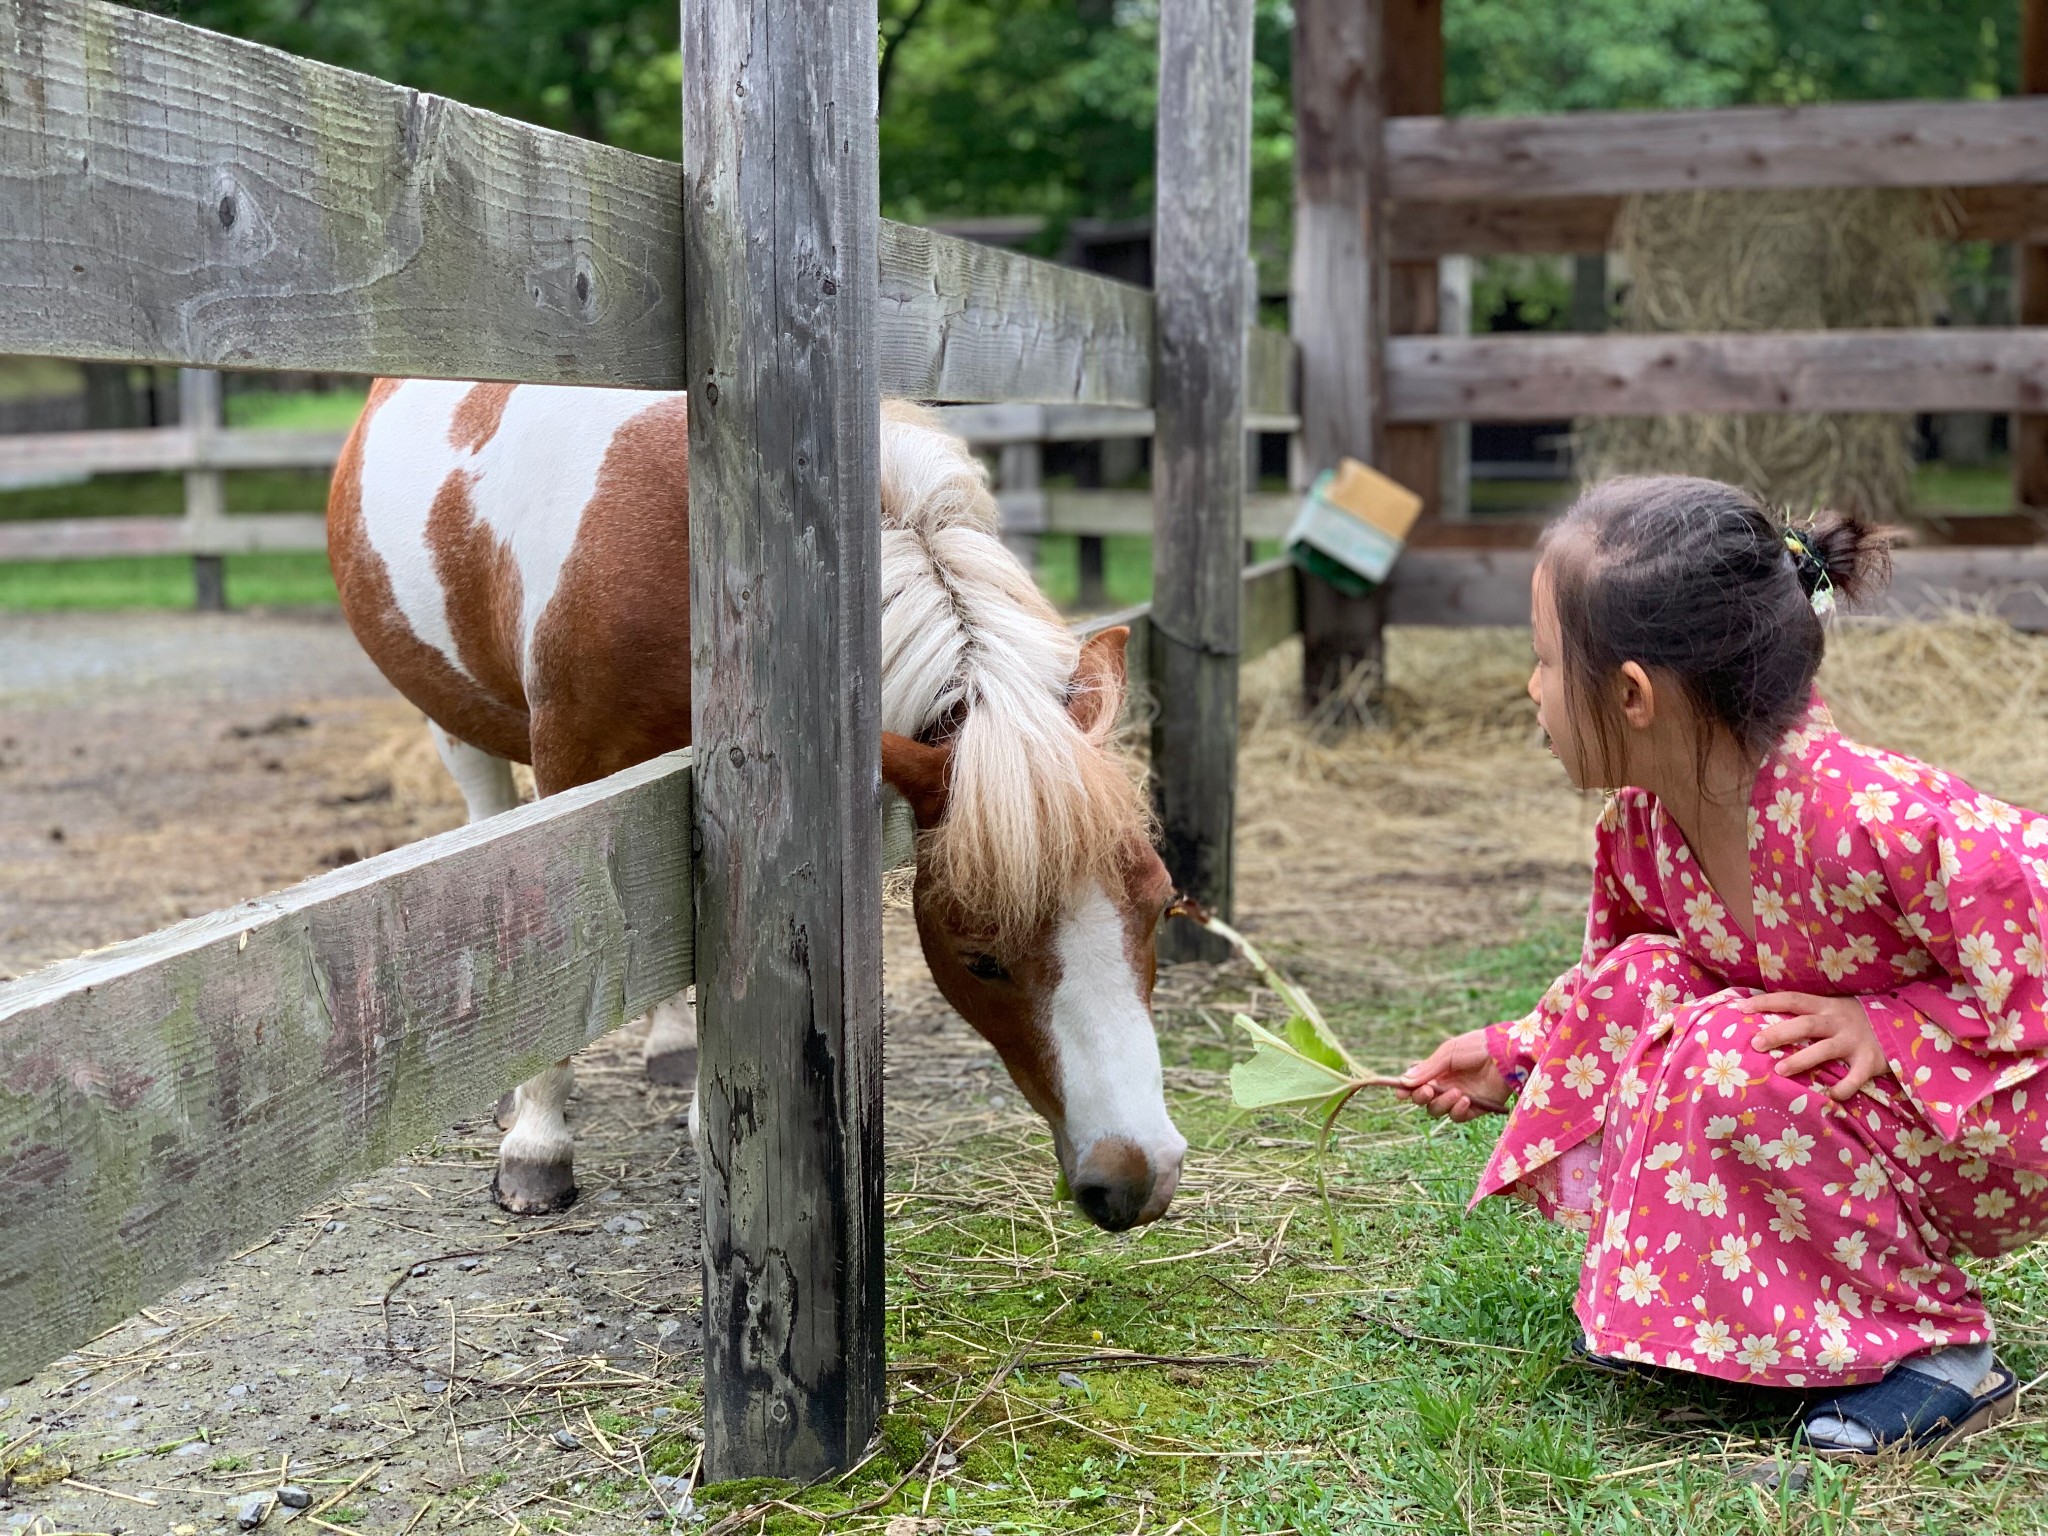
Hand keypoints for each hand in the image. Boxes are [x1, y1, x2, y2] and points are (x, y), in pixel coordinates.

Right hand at [1398, 1026, 1509, 1121]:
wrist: (1507, 1054)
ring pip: (1438, 1110)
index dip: (1407, 1089)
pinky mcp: (1476, 1107)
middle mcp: (1447, 1084)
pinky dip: (1458, 1111)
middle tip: (1428, 1091)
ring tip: (1456, 1092)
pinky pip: (1458, 1116)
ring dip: (1442, 1103)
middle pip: (1424, 1100)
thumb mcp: (1449, 1053)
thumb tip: (1404, 1081)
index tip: (1401, 1092)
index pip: (1416, 1083)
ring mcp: (1460, 1097)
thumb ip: (1427, 1069)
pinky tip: (1465, 1100)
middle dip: (1421, 1097)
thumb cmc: (1477, 1047)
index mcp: (1438, 1070)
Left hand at [1734, 992, 1889, 1101]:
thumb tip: (1765, 1021)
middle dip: (1779, 1033)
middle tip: (1754, 1043)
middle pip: (1805, 1024)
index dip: (1767, 1002)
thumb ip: (1809, 1014)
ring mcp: (1855, 1042)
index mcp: (1827, 1006)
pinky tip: (1828, 1096)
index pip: (1792, 999)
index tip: (1741, 1008)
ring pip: (1825, 1050)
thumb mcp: (1835, 1009)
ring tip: (1779, 1071)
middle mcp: (1839, 1022)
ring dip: (1801, 1060)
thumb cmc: (1858, 1020)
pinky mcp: (1871, 1062)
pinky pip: (1854, 1078)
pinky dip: (1842, 1088)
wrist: (1906, 1025)